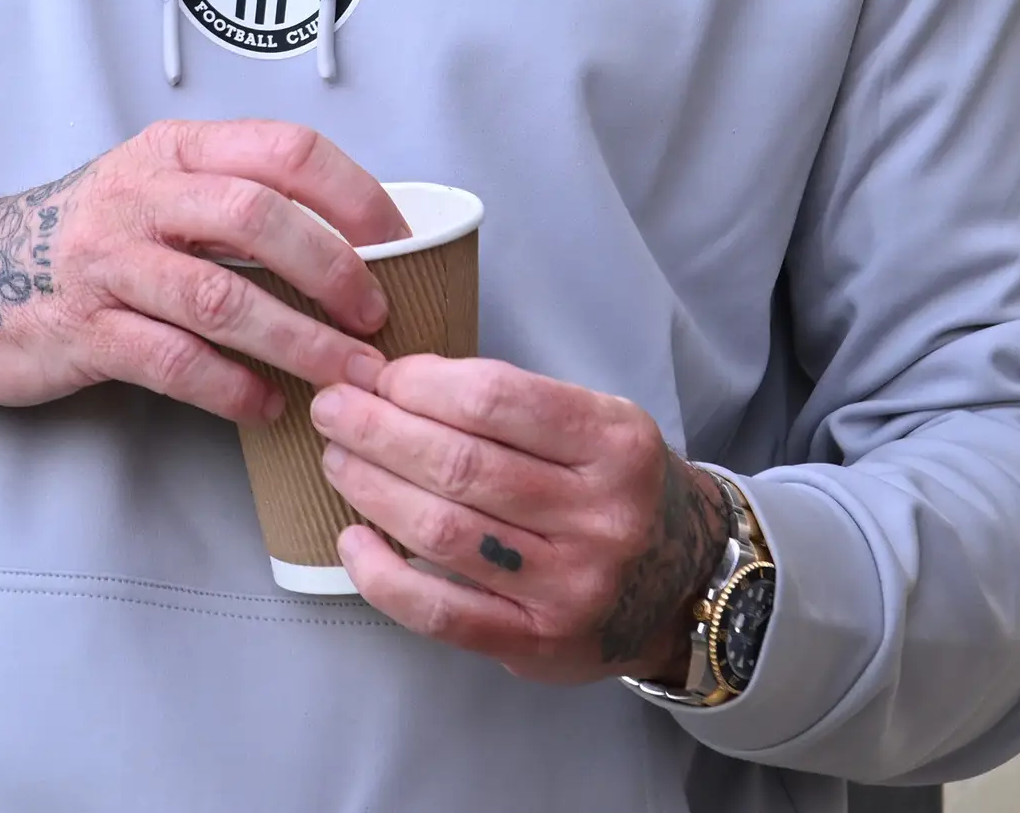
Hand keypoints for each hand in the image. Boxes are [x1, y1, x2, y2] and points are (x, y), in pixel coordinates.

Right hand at [0, 121, 407, 424]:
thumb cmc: (86, 241)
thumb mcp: (156, 191)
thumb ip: (235, 200)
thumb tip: (355, 244)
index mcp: (175, 151)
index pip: (286, 149)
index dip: (356, 196)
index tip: (402, 246)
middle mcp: (142, 194)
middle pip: (260, 215)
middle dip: (335, 270)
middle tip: (379, 320)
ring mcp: (108, 261)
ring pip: (221, 295)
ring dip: (298, 341)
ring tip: (346, 378)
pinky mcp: (82, 328)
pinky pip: (172, 360)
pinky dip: (230, 387)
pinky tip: (267, 407)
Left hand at [308, 357, 730, 685]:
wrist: (685, 585)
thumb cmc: (622, 489)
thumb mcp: (601, 424)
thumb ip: (516, 405)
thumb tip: (397, 383)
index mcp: (615, 444)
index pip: (495, 398)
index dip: (421, 383)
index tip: (381, 375)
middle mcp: (599, 517)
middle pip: (460, 464)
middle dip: (378, 429)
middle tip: (333, 408)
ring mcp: (569, 588)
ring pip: (442, 531)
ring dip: (372, 488)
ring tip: (338, 459)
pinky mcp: (536, 644)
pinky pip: (440, 612)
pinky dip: (382, 575)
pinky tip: (353, 540)